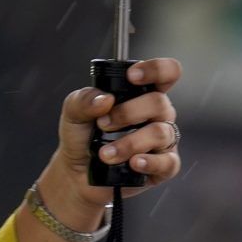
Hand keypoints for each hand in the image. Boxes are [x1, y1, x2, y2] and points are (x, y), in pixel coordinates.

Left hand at [48, 57, 185, 210]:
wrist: (77, 173)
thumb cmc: (82, 137)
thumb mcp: (73, 112)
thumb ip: (84, 99)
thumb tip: (105, 98)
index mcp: (141, 94)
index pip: (165, 73)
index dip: (155, 69)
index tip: (132, 76)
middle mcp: (157, 114)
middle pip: (159, 102)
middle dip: (128, 113)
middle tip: (103, 124)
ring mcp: (162, 141)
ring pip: (160, 133)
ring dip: (130, 143)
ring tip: (105, 154)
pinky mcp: (163, 166)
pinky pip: (168, 162)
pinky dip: (149, 162)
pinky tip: (133, 163)